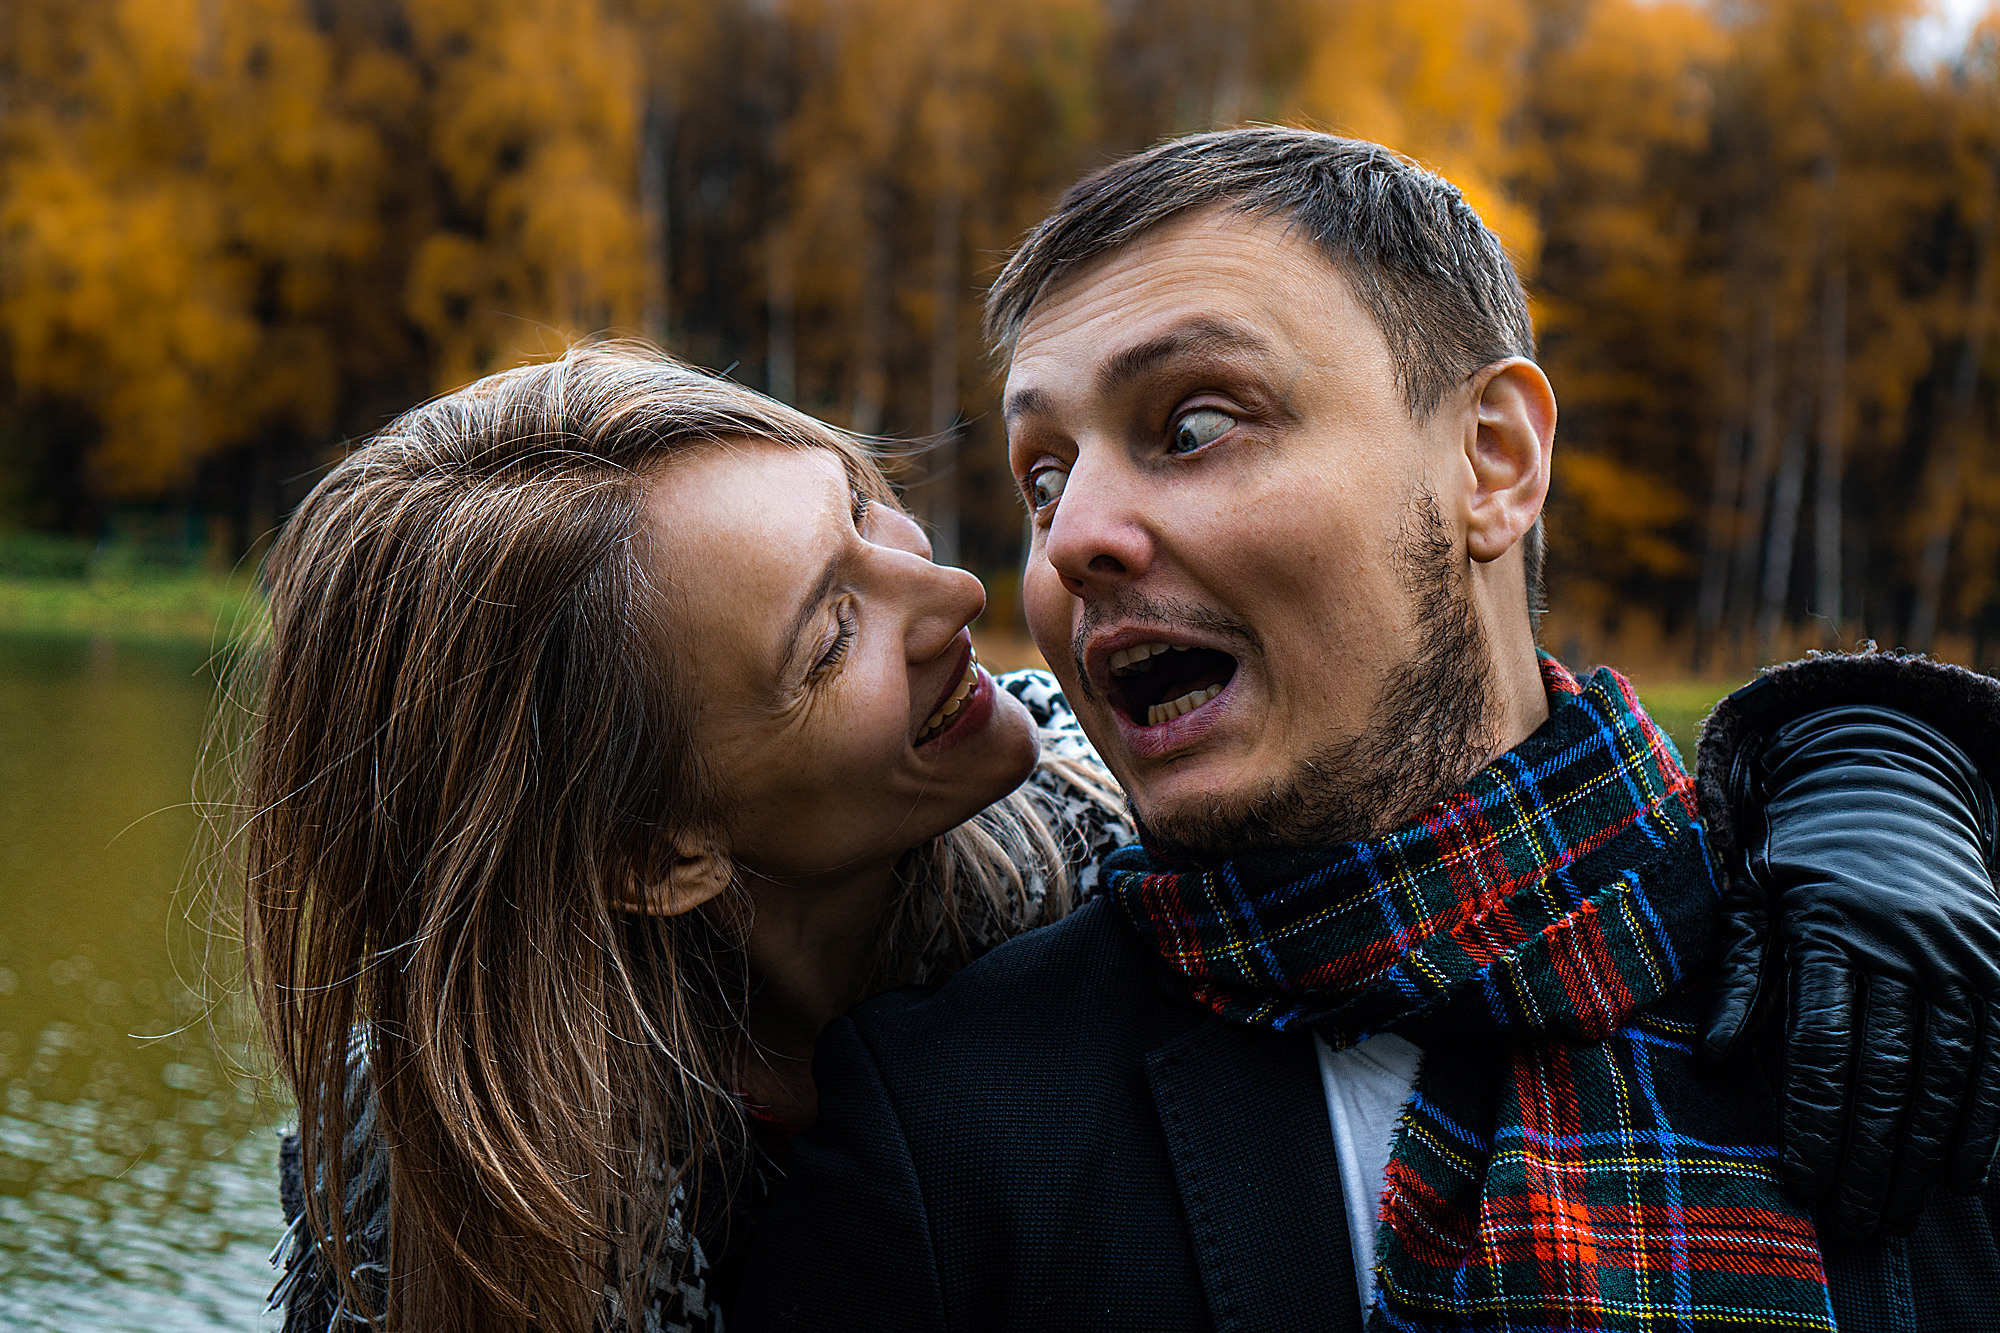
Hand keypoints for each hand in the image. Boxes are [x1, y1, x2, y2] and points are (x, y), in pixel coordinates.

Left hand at [1700, 705, 1999, 1239]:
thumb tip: (1708, 1059)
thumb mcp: (1751, 900)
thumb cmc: (1798, 860)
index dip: (1814, 1121)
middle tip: (1853, 1221)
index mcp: (1827, 930)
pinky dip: (1987, 1119)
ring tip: (1899, 1214)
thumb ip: (1739, 978)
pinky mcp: (1995, 964)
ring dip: (1923, 1154)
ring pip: (1945, 1074)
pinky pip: (1995, 1054)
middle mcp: (1898, 945)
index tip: (1801, 1179)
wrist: (1883, 787)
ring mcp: (1957, 956)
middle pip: (1885, 1072)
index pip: (1821, 1046)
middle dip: (1867, 1156)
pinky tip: (1967, 1174)